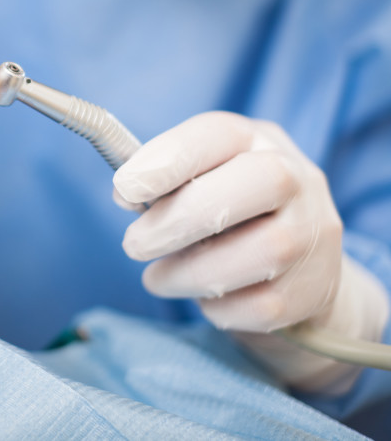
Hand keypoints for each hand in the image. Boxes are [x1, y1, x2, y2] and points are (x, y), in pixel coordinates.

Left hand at [113, 111, 388, 389]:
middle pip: (260, 182)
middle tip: (134, 244)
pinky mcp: (313, 289)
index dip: (171, 158)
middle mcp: (299, 179)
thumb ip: (161, 182)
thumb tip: (126, 193)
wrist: (300, 265)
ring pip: (264, 252)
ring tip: (157, 277)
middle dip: (181, 218)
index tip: (126, 186)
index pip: (222, 132)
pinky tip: (202, 298)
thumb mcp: (199, 179)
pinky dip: (219, 307)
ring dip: (191, 272)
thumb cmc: (229, 211)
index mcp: (256, 140)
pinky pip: (264, 305)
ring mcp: (314, 234)